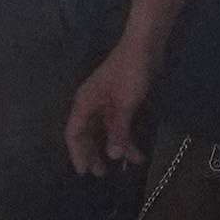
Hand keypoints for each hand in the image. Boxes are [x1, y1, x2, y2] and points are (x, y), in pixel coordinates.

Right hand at [61, 41, 152, 176]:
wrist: (145, 46)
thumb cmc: (130, 73)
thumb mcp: (125, 105)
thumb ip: (118, 131)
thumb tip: (113, 156)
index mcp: (84, 104)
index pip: (74, 134)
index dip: (77, 153)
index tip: (83, 171)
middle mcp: (91, 105)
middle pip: (88, 134)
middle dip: (94, 154)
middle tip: (101, 173)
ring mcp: (106, 103)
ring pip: (105, 131)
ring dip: (114, 147)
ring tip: (125, 165)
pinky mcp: (120, 101)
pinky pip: (119, 124)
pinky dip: (126, 136)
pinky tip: (137, 149)